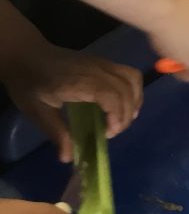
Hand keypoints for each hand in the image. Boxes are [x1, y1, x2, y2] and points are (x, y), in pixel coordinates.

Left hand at [1, 46, 142, 163]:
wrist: (27, 55)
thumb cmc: (30, 84)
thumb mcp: (38, 111)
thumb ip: (57, 132)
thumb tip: (68, 158)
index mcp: (81, 82)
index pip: (112, 96)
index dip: (117, 116)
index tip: (108, 133)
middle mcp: (98, 70)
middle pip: (127, 89)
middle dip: (126, 114)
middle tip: (112, 131)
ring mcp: (103, 63)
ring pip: (133, 79)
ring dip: (135, 100)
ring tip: (123, 118)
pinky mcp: (104, 62)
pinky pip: (129, 74)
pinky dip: (133, 91)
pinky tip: (123, 104)